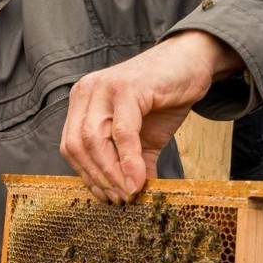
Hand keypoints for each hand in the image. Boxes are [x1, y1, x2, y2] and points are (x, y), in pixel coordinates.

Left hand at [60, 31, 240, 201]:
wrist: (191, 63)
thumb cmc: (164, 98)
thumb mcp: (144, 137)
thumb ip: (133, 163)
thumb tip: (131, 196)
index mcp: (83, 103)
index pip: (71, 146)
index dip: (87, 176)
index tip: (107, 197)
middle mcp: (87, 92)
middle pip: (77, 145)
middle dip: (97, 178)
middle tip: (120, 199)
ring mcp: (105, 87)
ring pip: (94, 140)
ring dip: (111, 173)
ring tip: (129, 192)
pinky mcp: (128, 87)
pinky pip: (122, 132)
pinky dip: (128, 161)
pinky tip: (139, 180)